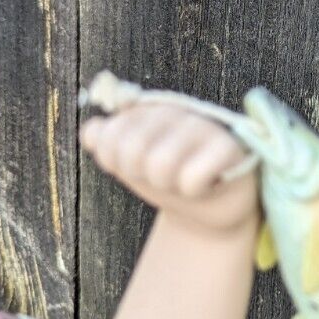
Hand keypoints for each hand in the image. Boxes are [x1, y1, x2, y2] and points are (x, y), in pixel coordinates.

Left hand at [80, 103, 258, 235]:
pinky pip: (191, 178)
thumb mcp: (130, 165)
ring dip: (170, 184)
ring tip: (184, 179)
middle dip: (143, 176)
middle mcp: (175, 110)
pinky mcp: (227, 147)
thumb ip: (106, 145)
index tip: (137, 167)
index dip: (116, 163)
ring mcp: (203, 125)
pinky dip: (194, 191)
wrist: (211, 208)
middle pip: (131, 151)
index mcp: (148, 110)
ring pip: (160, 166)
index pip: (107, 135)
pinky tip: (206, 184)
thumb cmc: (169, 181)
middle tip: (163, 176)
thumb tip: (91, 132)